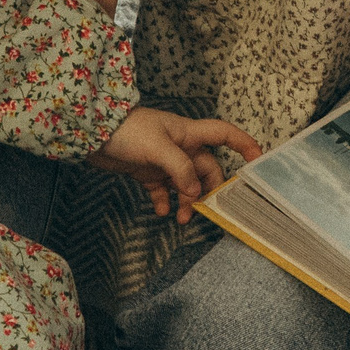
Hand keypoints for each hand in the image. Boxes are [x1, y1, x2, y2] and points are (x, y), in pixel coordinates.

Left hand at [94, 108, 260, 221]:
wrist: (91, 134)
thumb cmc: (126, 131)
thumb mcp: (158, 148)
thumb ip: (180, 169)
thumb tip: (196, 192)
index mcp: (188, 133)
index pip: (224, 134)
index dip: (244, 144)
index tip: (258, 160)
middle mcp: (180, 146)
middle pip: (206, 168)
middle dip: (208, 189)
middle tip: (204, 208)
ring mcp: (164, 160)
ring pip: (186, 183)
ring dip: (187, 200)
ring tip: (182, 217)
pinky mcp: (147, 172)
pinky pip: (163, 190)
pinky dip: (165, 202)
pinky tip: (163, 212)